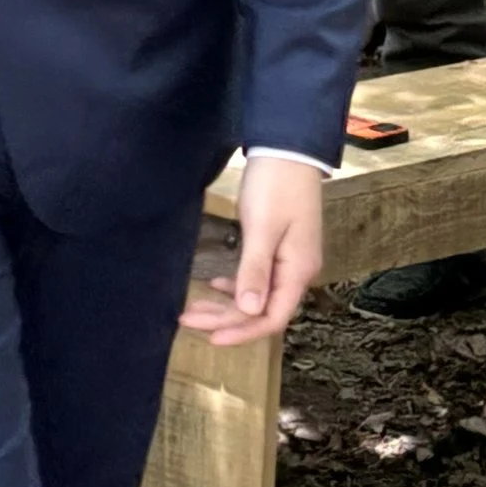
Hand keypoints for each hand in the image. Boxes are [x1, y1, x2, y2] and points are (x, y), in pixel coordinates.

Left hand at [181, 153, 323, 347]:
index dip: (242, 332)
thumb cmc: (276, 186)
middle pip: (261, 310)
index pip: (272, 318)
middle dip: (225, 319)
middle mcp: (296, 272)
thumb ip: (255, 270)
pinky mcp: (277, 248)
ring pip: (256, 295)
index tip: (210, 338)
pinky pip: (257, 278)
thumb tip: (250, 311)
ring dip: (227, 304)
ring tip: (193, 309)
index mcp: (298, 271)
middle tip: (187, 319)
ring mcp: (288, 260)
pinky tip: (215, 286)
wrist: (287, 149)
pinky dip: (235, 286)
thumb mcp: (263, 228)